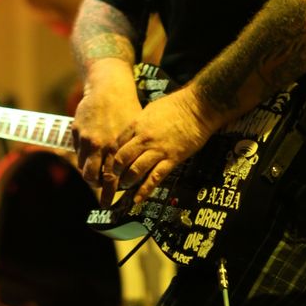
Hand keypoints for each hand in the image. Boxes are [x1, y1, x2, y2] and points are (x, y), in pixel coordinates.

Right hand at [72, 69, 141, 205]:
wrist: (108, 87)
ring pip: (83, 166)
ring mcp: (86, 139)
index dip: (109, 195)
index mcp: (117, 148)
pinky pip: (77, 151)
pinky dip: (83, 155)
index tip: (107, 205)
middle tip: (100, 187)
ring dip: (89, 171)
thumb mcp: (134, 132)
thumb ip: (130, 152)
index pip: (111, 179)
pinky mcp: (76, 131)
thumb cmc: (127, 108)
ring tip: (96, 168)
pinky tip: (91, 150)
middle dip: (96, 186)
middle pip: (92, 177)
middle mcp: (100, 146)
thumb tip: (133, 174)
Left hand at [111, 85, 217, 202]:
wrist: (197, 106)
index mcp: (136, 125)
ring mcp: (158, 150)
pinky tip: (138, 200)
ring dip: (128, 182)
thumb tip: (131, 134)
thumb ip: (138, 124)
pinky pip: (155, 178)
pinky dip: (144, 191)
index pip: (116, 145)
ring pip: (135, 170)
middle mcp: (143, 139)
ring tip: (125, 187)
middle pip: (121, 160)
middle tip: (113, 180)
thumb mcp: (149, 110)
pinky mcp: (172, 159)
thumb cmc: (175, 105)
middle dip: (115, 173)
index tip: (107, 166)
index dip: (109, 158)